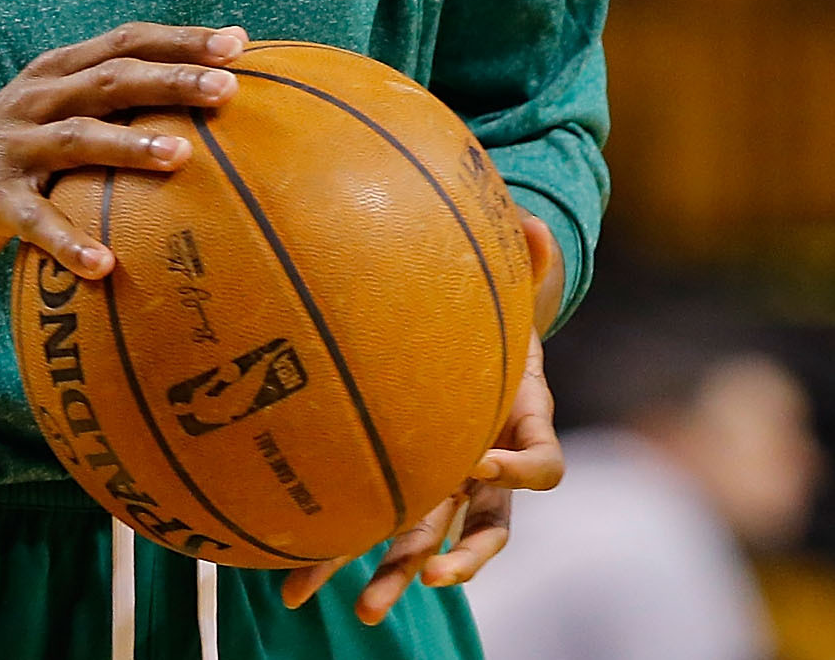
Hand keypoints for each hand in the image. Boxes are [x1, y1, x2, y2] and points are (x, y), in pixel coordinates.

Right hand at [0, 21, 244, 288]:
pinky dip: (68, 243)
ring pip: (77, 139)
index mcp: (60, 71)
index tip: (238, 41)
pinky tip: (104, 267)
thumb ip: (119, 104)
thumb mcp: (62, 114)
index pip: (127, 42)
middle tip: (226, 88)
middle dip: (170, 79)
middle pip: (112, 80)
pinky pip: (34, 222)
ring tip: (181, 157)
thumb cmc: (20, 151)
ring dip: (129, 146)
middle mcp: (38, 98)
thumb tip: (215, 108)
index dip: (180, 39)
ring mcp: (13, 147)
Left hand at [281, 213, 566, 622]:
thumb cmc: (499, 311)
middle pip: (486, 527)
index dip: (519, 472)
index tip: (481, 467)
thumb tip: (535, 223)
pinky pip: (375, 526)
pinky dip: (337, 558)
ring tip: (365, 610)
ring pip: (431, 542)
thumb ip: (529, 260)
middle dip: (462, 559)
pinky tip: (291, 584)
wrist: (478, 337)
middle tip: (433, 577)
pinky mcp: (404, 486)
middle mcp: (491, 467)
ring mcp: (447, 486)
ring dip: (398, 576)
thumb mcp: (516, 286)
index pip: (543, 464)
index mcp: (525, 423)